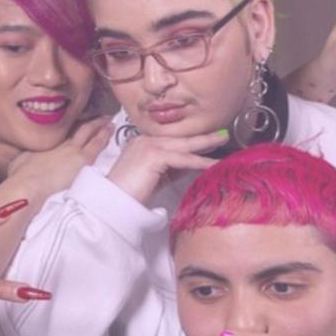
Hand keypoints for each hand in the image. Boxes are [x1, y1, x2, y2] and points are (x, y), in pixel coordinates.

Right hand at [7, 117, 112, 195]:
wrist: (29, 183)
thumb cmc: (22, 176)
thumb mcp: (22, 161)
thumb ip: (29, 157)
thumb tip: (26, 158)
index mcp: (48, 143)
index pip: (64, 131)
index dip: (74, 125)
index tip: (81, 121)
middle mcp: (61, 143)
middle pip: (78, 129)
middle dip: (90, 122)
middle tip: (100, 117)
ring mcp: (73, 150)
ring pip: (90, 134)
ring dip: (100, 127)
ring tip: (108, 122)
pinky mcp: (82, 160)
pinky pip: (97, 145)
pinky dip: (104, 137)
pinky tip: (110, 132)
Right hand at [105, 130, 227, 203]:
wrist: (113, 202)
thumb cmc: (130, 195)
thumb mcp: (155, 177)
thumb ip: (171, 168)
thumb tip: (192, 164)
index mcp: (142, 143)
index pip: (172, 141)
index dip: (191, 142)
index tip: (208, 142)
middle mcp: (144, 139)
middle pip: (180, 139)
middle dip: (202, 137)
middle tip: (221, 133)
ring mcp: (148, 145)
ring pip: (184, 146)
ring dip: (206, 144)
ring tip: (223, 140)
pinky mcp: (154, 155)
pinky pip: (183, 158)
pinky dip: (200, 161)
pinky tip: (213, 164)